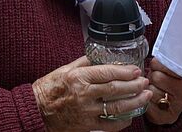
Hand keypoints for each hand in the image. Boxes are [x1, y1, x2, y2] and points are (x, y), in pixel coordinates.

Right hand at [32, 55, 149, 131]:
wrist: (36, 111)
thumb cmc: (49, 88)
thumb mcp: (65, 69)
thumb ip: (85, 62)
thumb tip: (103, 55)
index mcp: (79, 77)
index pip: (108, 73)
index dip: (125, 71)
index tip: (136, 70)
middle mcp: (83, 94)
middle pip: (116, 89)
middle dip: (134, 86)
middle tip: (145, 82)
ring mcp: (86, 112)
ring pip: (116, 107)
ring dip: (134, 102)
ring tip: (145, 97)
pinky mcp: (86, 126)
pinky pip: (109, 125)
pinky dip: (122, 121)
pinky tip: (130, 116)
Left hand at [144, 57, 181, 125]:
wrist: (171, 107)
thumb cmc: (169, 82)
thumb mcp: (171, 69)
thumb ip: (166, 60)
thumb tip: (157, 48)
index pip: (166, 63)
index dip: (157, 64)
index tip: (157, 66)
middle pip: (156, 76)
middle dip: (152, 76)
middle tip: (157, 79)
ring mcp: (176, 105)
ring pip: (150, 90)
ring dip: (148, 88)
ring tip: (155, 89)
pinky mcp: (164, 116)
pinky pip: (147, 104)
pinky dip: (146, 101)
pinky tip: (153, 100)